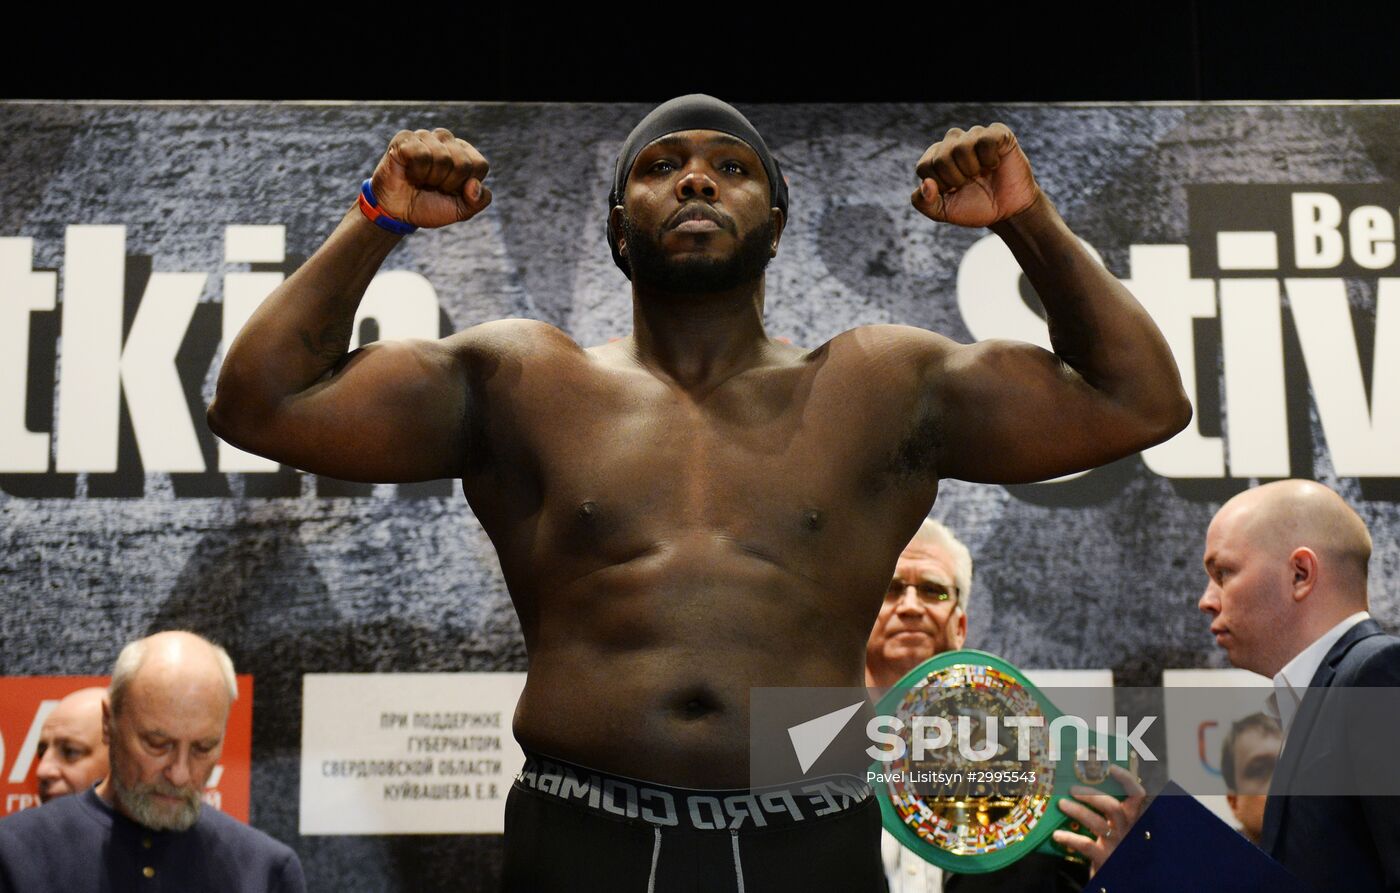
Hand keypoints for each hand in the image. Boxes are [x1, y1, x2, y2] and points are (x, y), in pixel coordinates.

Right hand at [369, 128, 491, 227]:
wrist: (397, 212)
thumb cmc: (430, 206)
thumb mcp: (460, 211)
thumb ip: (478, 201)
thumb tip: (475, 184)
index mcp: (465, 153)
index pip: (479, 166)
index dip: (465, 185)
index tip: (451, 190)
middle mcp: (447, 139)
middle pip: (462, 163)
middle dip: (448, 184)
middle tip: (433, 186)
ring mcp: (425, 136)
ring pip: (442, 158)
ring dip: (431, 179)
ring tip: (421, 180)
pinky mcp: (405, 138)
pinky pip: (420, 154)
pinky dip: (416, 172)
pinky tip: (410, 173)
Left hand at [911, 124, 1040, 227]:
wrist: (1008, 211)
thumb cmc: (975, 207)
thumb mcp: (944, 212)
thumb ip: (924, 202)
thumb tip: (926, 183)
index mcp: (936, 158)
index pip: (924, 166)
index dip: (940, 185)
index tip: (954, 190)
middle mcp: (952, 142)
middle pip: (941, 157)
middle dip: (956, 179)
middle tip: (970, 183)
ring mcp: (974, 135)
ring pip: (961, 147)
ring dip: (973, 170)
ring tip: (982, 174)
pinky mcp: (997, 133)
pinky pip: (985, 140)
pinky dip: (990, 159)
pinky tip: (995, 164)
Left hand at [1050, 764, 1147, 875]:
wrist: (1111, 879)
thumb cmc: (1107, 845)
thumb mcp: (1110, 825)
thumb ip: (1100, 807)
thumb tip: (1075, 781)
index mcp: (1129, 819)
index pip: (1137, 795)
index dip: (1127, 779)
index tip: (1110, 766)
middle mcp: (1126, 830)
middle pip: (1114, 808)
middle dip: (1093, 795)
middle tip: (1072, 789)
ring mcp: (1115, 845)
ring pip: (1098, 824)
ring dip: (1078, 811)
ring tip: (1061, 804)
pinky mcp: (1104, 860)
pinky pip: (1086, 845)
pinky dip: (1070, 837)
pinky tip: (1057, 834)